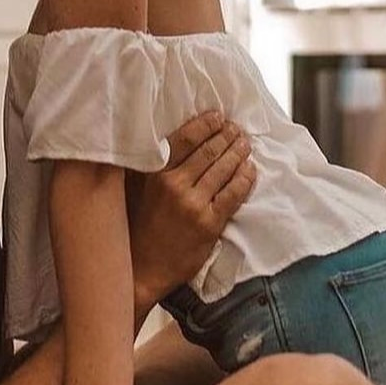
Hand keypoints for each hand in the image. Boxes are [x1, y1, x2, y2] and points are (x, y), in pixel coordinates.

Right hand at [128, 111, 255, 312]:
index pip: (185, 139)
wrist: (142, 268)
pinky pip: (233, 195)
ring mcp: (193, 205)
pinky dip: (244, 179)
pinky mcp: (209, 224)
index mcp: (155, 174)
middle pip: (208, 152)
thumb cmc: (137, 227)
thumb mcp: (135, 191)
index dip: (205, 124)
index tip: (217, 116)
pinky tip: (250, 170)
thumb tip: (160, 139)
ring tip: (245, 144)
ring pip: (223, 170)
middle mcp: (174, 185)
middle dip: (226, 136)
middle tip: (237, 128)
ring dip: (238, 153)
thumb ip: (148, 166)